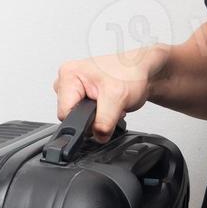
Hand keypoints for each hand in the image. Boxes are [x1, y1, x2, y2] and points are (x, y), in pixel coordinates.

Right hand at [53, 44, 168, 142]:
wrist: (142, 71)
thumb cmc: (130, 72)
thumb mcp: (118, 97)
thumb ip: (104, 121)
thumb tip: (98, 136)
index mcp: (69, 74)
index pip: (64, 112)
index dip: (83, 120)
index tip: (100, 113)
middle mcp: (67, 79)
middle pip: (70, 116)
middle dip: (91, 118)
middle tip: (108, 105)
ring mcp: (75, 87)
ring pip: (78, 118)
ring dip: (97, 117)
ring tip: (110, 103)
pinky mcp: (82, 95)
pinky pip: (85, 116)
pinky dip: (99, 115)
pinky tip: (108, 105)